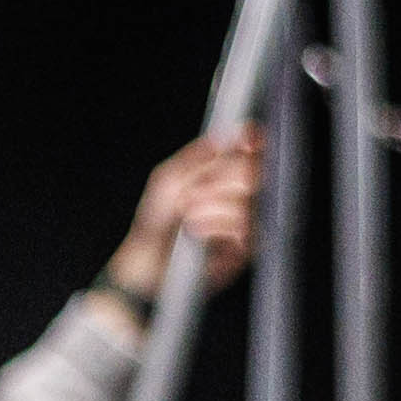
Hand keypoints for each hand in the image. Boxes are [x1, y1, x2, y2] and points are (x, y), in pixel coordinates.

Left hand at [112, 128, 266, 311]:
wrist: (148, 264)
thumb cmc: (155, 223)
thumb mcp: (167, 181)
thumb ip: (195, 157)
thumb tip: (225, 136)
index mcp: (221, 170)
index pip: (250, 146)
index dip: (252, 139)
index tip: (247, 141)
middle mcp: (239, 190)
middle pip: (251, 169)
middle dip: (217, 178)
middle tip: (190, 192)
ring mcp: (247, 216)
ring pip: (247, 196)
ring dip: (210, 204)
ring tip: (188, 215)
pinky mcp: (249, 243)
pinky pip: (246, 223)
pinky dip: (217, 223)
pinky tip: (197, 230)